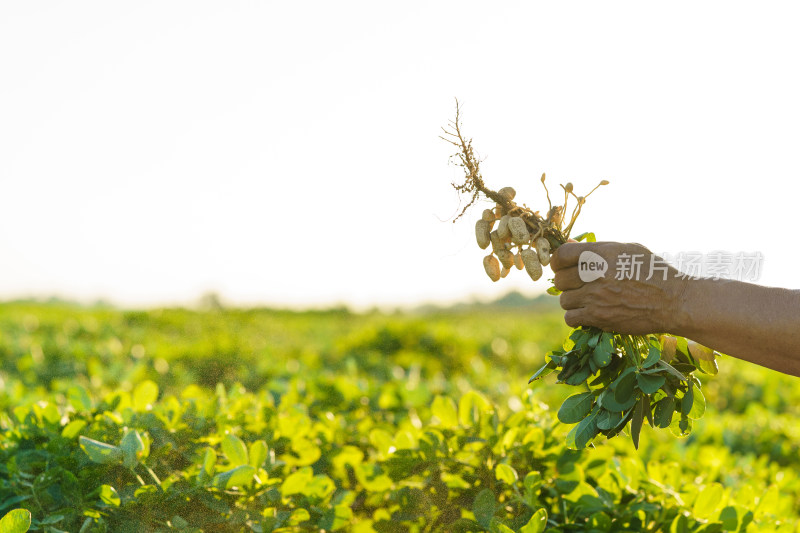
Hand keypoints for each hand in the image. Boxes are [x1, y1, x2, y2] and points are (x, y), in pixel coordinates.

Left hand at [550, 241, 687, 334]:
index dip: (557, 260)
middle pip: (560, 279)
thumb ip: (597, 247)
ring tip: (587, 299)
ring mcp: (595, 297)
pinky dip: (576, 316)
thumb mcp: (627, 249)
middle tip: (578, 284)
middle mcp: (595, 274)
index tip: (561, 265)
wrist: (673, 301)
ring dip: (573, 300)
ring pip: (564, 300)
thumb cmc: (652, 271)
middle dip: (567, 281)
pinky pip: (570, 318)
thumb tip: (569, 244)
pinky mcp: (599, 317)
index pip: (562, 255)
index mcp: (601, 254)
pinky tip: (587, 312)